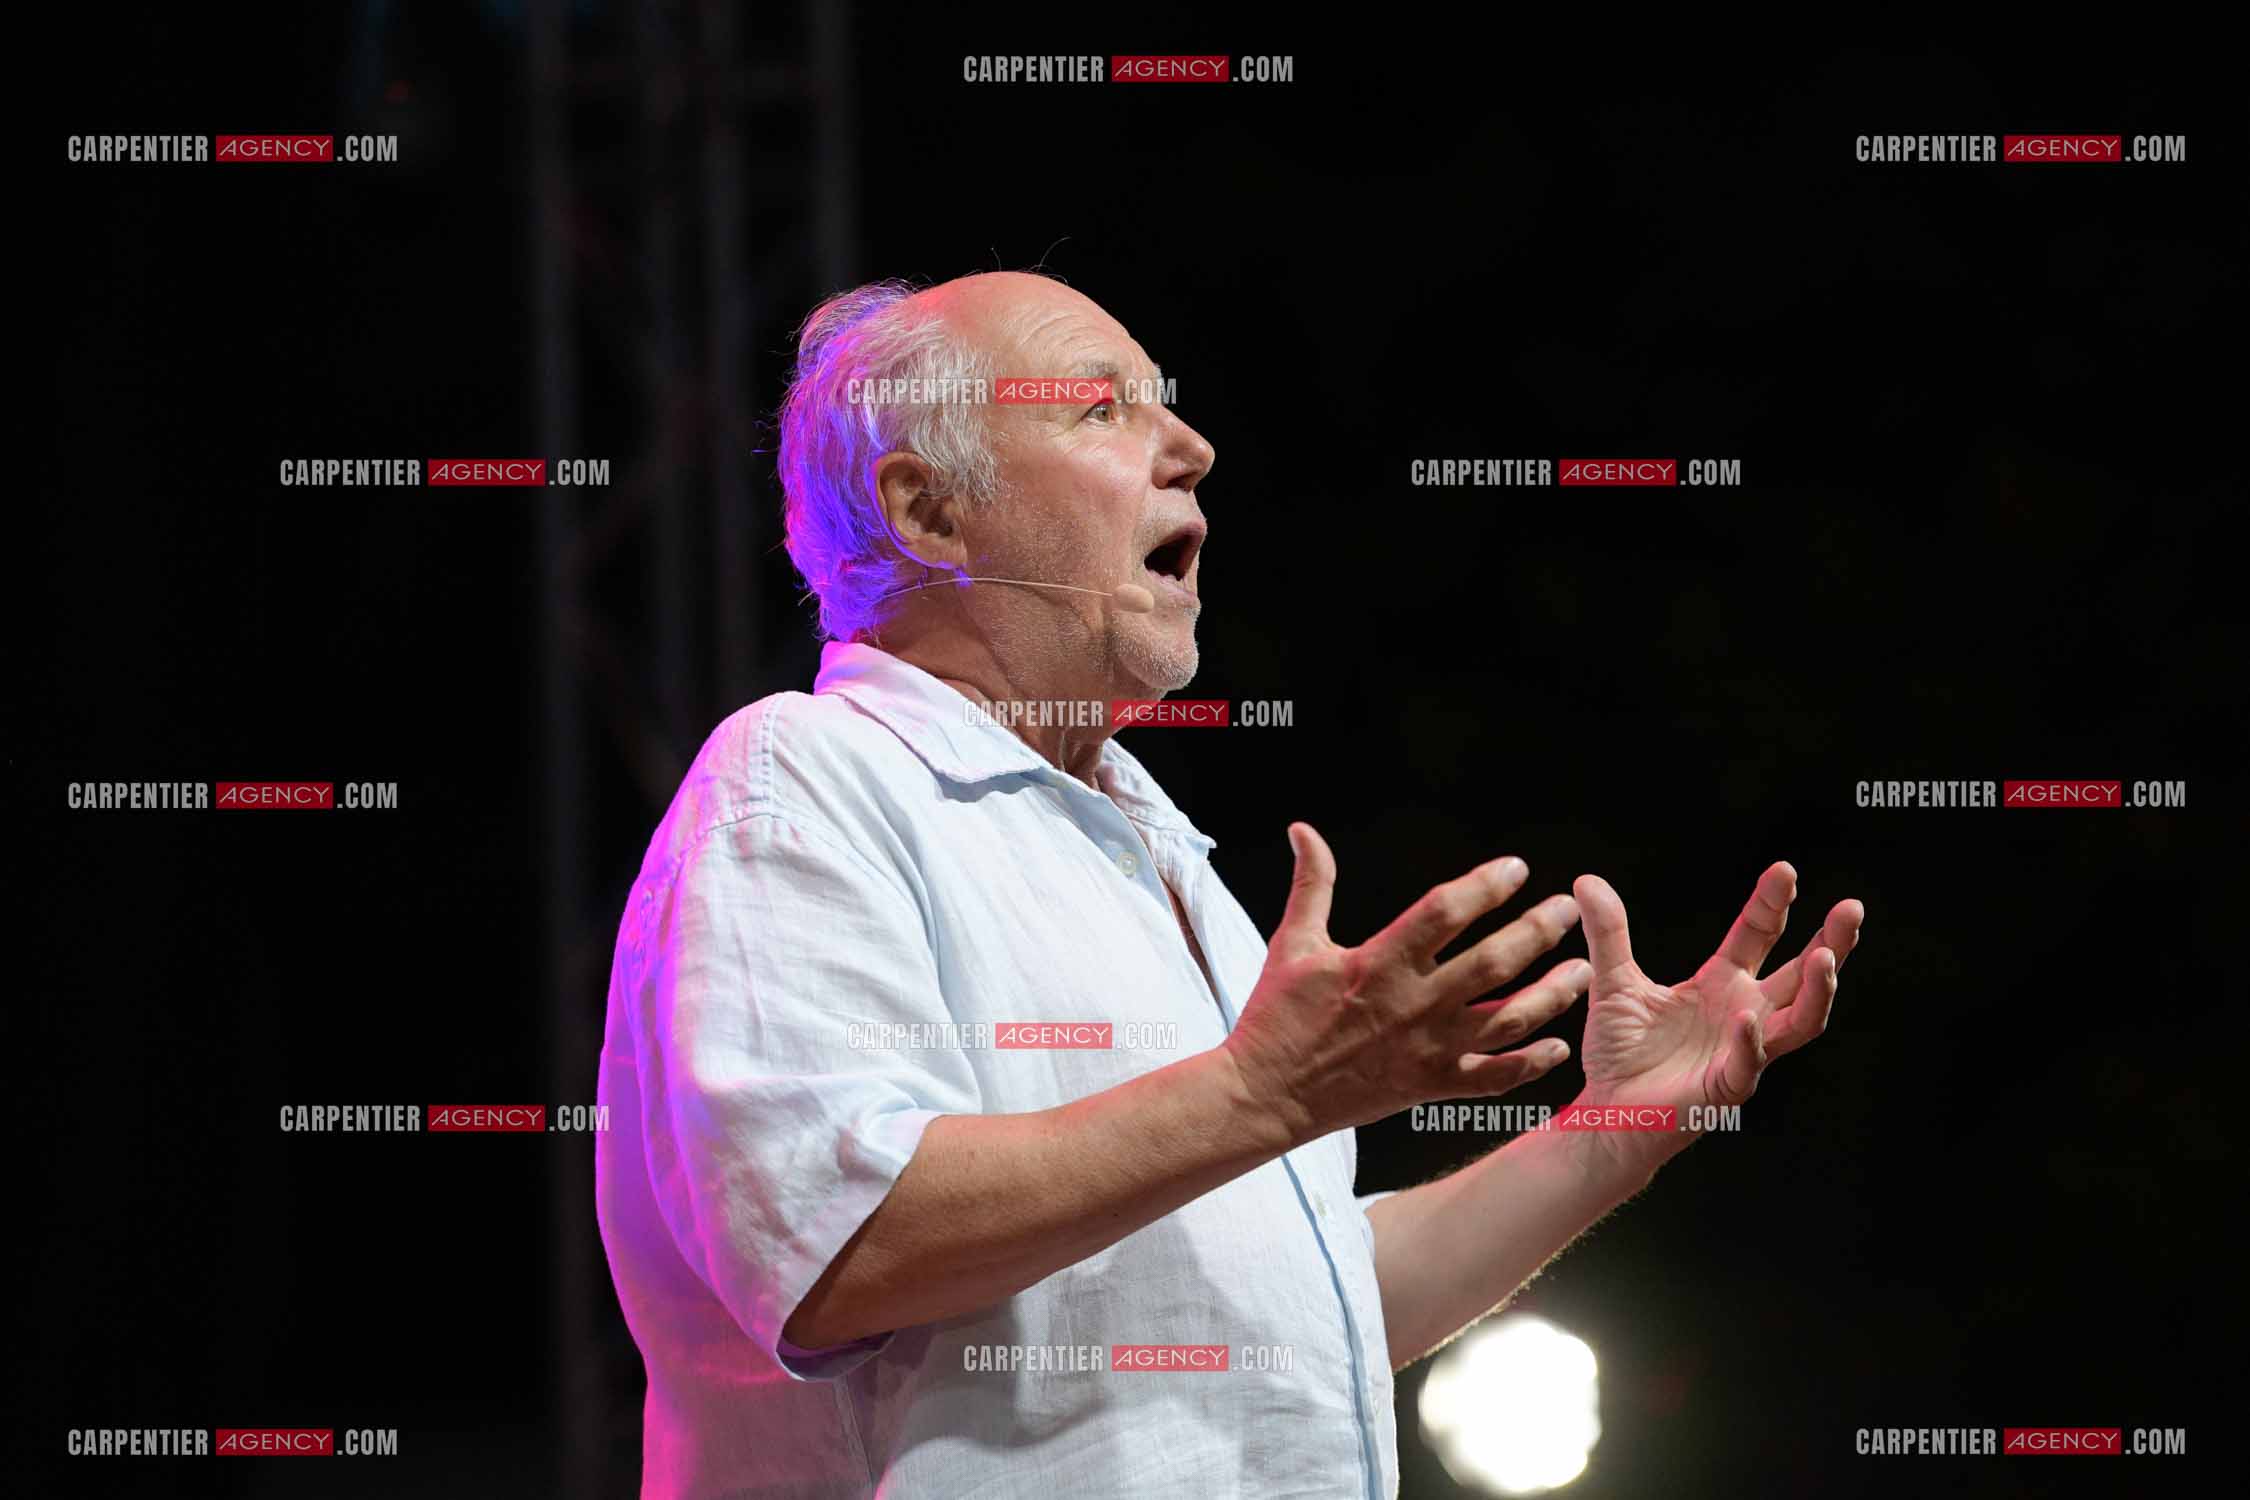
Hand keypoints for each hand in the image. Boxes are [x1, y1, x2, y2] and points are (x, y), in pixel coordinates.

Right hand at [1222, 823, 1592, 1144]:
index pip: (1445, 912)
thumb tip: (1303, 830)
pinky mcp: (1431, 1087)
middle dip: (1538, 931)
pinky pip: (1495, 1077)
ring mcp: (1428, 1050)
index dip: (1485, 885)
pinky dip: (1532, 1063)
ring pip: (1509, 1020)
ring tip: (1582, 972)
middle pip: (1494, 963)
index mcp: (1379, 963)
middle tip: (1567, 910)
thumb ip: (1312, 884)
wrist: (1268, 1094)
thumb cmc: (1278, 1016)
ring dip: (1552, 994)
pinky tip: (1558, 1045)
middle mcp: (1413, 1005)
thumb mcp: (1292, 943)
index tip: (1515, 868)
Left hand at [1571, 863, 1863, 1170]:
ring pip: (1799, 1022)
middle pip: (1802, 976)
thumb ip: (1608, 934)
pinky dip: (1749, 1042)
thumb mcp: (1613, 983)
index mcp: (1722, 984)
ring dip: (1816, 992)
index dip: (1773, 904)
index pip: (1759, 935)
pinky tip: (1746, 1018)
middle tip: (1852, 909)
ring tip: (1825, 958)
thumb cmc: (1619, 1053)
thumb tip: (1587, 880)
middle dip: (1831, 944)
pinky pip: (1748, 1064)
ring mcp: (1742, 1052)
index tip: (1785, 870)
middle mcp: (1744, 1013)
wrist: (1604, 1113)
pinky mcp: (1725, 1088)